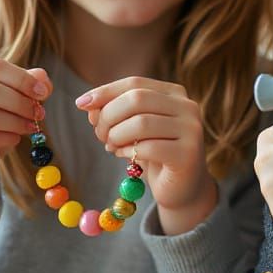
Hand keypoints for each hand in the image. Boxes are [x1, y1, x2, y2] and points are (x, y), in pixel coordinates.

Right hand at [0, 59, 50, 218]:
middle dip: (20, 102)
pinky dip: (6, 138)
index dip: (23, 79)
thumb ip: (25, 85)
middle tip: (39, 114)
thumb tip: (43, 80)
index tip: (44, 93)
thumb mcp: (10, 102)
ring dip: (16, 122)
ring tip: (30, 128)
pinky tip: (15, 139)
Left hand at [77, 77, 216, 234]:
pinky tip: (124, 156)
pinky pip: (148, 147)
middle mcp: (188, 107)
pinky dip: (127, 151)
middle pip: (137, 99)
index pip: (135, 83)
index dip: (105, 92)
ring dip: (116, 135)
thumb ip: (113, 113)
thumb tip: (88, 106)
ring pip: (141, 123)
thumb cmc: (155, 154)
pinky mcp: (188, 155)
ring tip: (110, 146)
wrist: (183, 189)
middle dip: (109, 116)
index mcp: (175, 94)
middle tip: (99, 135)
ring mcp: (191, 130)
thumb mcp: (132, 129)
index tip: (80, 104)